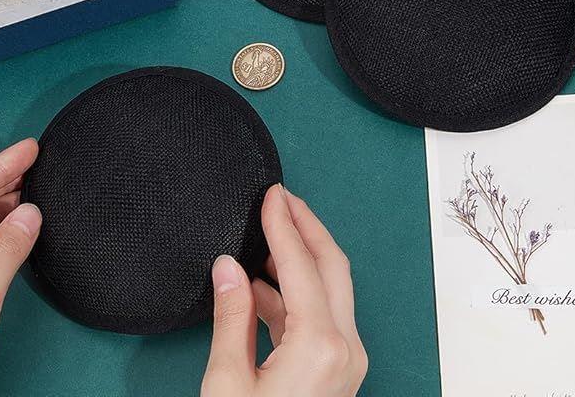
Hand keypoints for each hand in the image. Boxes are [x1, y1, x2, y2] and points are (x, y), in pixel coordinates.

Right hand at [201, 184, 366, 396]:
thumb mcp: (227, 382)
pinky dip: (294, 292)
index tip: (271, 195)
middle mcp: (344, 349)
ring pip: (330, 287)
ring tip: (269, 234)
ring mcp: (346, 361)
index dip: (282, 223)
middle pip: (331, 265)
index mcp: (319, 346)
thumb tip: (227, 267)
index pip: (300, 264)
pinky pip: (321, 315)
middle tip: (282, 199)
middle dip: (306, 225)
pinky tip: (262, 284)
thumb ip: (230, 317)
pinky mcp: (337, 371)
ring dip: (301, 256)